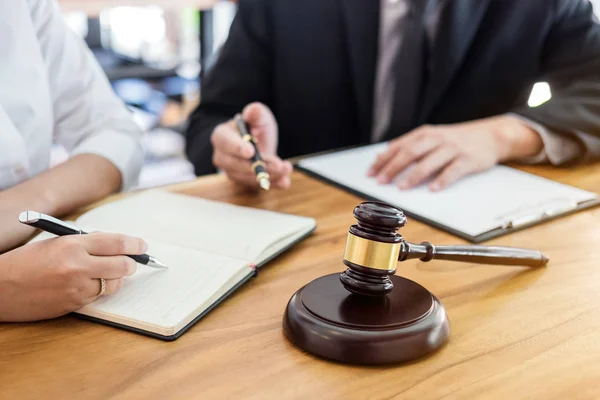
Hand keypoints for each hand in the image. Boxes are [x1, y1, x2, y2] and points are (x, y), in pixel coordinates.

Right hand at [0, 233, 146, 321]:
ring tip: (105, 273)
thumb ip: (86, 243)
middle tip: (131, 261)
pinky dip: (99, 290)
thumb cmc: (25, 262)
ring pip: (114, 284)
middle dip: (131, 263)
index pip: (116, 242)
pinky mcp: (74, 305)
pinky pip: (98, 297)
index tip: (142, 245)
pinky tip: (88, 284)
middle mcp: (78, 266)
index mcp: (73, 244)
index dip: (135, 244)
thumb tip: (115, 246)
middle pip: (123, 265)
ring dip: (115, 278)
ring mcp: (76, 288)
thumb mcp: (56, 242)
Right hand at [211, 102, 292, 188]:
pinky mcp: (243, 181)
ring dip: (268, 175)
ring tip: (286, 169)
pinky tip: (285, 181)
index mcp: (221, 136)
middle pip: (236, 164)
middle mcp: (222, 156)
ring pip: (247, 177)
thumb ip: (255, 112)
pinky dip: (272, 184)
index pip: (225, 142)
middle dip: (258, 166)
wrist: (258, 141)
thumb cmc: (255, 126)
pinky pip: (256, 186)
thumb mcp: (258, 116)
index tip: (250, 151)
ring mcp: (231, 171)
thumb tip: (251, 111)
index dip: (237, 147)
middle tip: (278, 164)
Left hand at [369, 115, 543, 190]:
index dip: (384, 159)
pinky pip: (453, 170)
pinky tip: (434, 189)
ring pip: (430, 161)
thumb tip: (383, 158)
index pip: (399, 146)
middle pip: (411, 152)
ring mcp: (453, 148)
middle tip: (381, 181)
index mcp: (425, 133)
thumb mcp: (432, 137)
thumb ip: (410, 146)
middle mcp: (437, 138)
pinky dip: (442, 180)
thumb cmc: (456, 140)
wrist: (491, 135)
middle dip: (393, 167)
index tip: (371, 173)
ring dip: (414, 175)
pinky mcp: (468, 159)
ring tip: (402, 187)